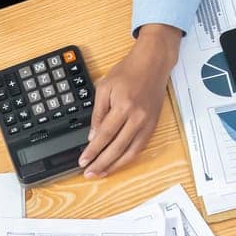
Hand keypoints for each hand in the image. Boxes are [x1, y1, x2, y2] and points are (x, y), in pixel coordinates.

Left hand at [79, 25, 180, 177]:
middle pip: (117, 147)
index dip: (92, 151)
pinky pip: (140, 147)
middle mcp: (137, 117)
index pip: (104, 135)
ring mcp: (147, 122)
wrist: (153, 62)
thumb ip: (98, 113)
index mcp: (123, 106)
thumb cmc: (128, 71)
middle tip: (89, 174)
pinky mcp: (153, 125)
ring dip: (115, 165)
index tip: (83, 161)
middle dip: (101, 163)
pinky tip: (117, 163)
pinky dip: (128, 158)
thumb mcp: (104, 88)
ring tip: (101, 173)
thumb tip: (93, 136)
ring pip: (131, 152)